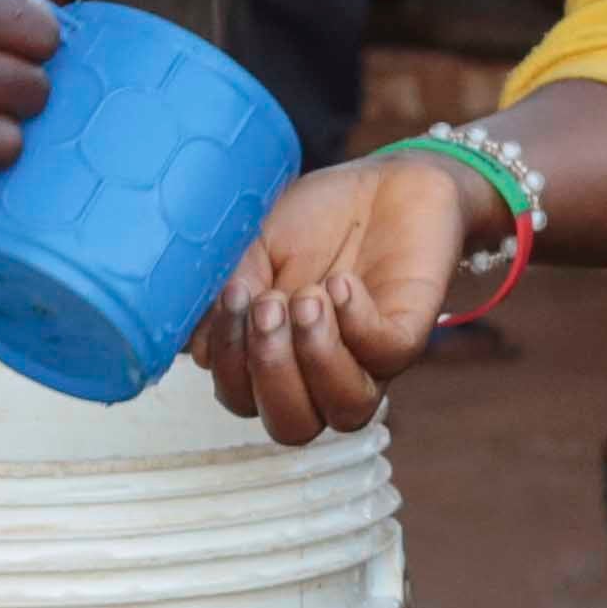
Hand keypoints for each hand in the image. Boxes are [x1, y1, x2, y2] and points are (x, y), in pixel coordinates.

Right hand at [195, 155, 474, 441]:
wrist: (380, 181)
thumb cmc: (312, 220)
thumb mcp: (252, 248)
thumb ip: (227, 291)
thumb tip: (198, 346)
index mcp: (274, 358)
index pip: (242, 397)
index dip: (230, 361)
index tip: (231, 297)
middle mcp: (320, 372)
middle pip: (292, 426)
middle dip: (271, 370)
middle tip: (271, 305)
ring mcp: (367, 359)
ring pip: (347, 411)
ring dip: (317, 358)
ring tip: (309, 297)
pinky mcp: (407, 335)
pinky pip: (387, 356)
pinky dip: (358, 322)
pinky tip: (342, 282)